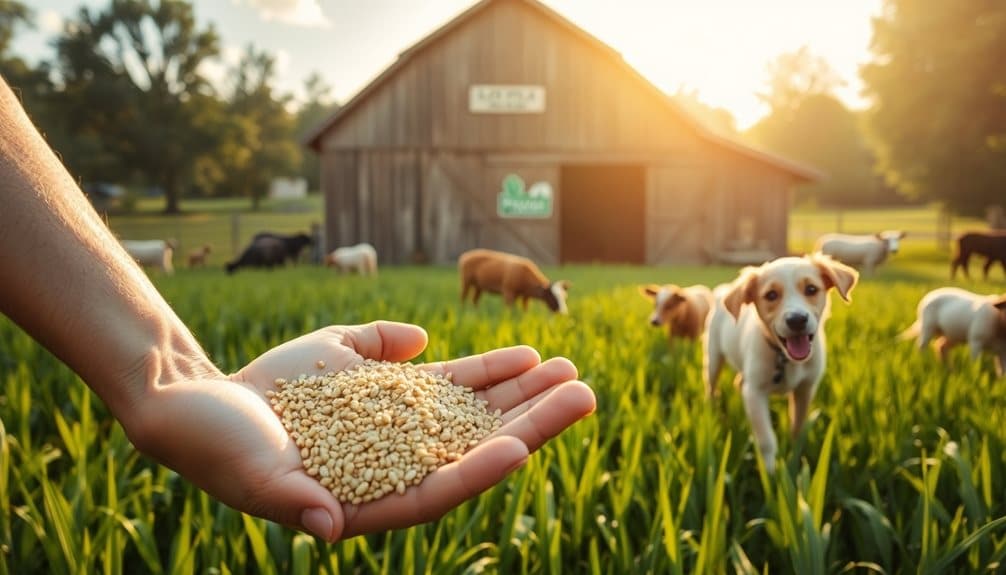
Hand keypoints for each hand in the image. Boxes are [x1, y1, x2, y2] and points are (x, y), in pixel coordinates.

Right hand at [129, 321, 595, 540]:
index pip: (434, 490)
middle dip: (528, 420)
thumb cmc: (214, 444)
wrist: (199, 399)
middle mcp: (394, 464)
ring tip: (570, 368)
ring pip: (473, 409)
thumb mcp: (248, 471)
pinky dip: (482, 367)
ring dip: (521, 390)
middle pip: (473, 444)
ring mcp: (397, 425)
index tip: (522, 446)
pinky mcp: (389, 389)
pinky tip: (522, 353)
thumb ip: (287, 498)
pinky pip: (447, 380)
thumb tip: (327, 526)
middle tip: (584, 394)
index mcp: (366, 498)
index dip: (476, 471)